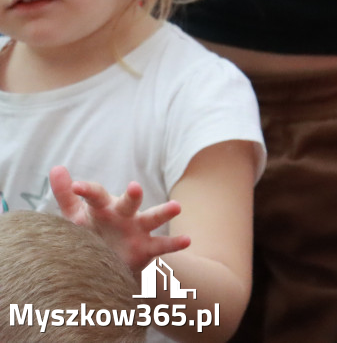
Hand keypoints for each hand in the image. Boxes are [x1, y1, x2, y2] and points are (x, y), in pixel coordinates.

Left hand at [49, 166, 190, 273]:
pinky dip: (175, 243)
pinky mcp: (147, 248)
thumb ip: (66, 195)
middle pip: (128, 202)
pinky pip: (163, 245)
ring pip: (153, 218)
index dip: (86, 190)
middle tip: (134, 187)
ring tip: (177, 207)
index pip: (95, 196)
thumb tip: (56, 168)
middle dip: (132, 195)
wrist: (109, 261)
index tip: (76, 186)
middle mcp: (123, 215)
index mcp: (103, 208)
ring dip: (164, 212)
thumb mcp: (76, 216)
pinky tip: (187, 240)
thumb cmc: (91, 233)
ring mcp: (138, 230)